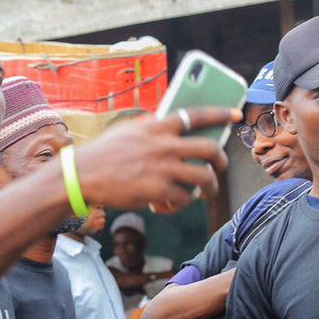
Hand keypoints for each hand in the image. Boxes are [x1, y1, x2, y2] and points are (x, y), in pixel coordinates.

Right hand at [76, 108, 238, 213]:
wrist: (81, 175)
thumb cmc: (102, 153)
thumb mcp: (127, 131)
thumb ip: (149, 127)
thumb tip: (164, 124)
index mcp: (157, 127)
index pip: (196, 115)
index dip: (220, 114)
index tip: (236, 115)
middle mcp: (164, 146)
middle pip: (210, 150)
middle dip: (222, 161)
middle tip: (220, 167)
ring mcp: (162, 169)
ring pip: (204, 179)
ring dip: (210, 187)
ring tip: (206, 192)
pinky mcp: (157, 191)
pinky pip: (183, 199)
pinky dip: (181, 204)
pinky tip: (170, 204)